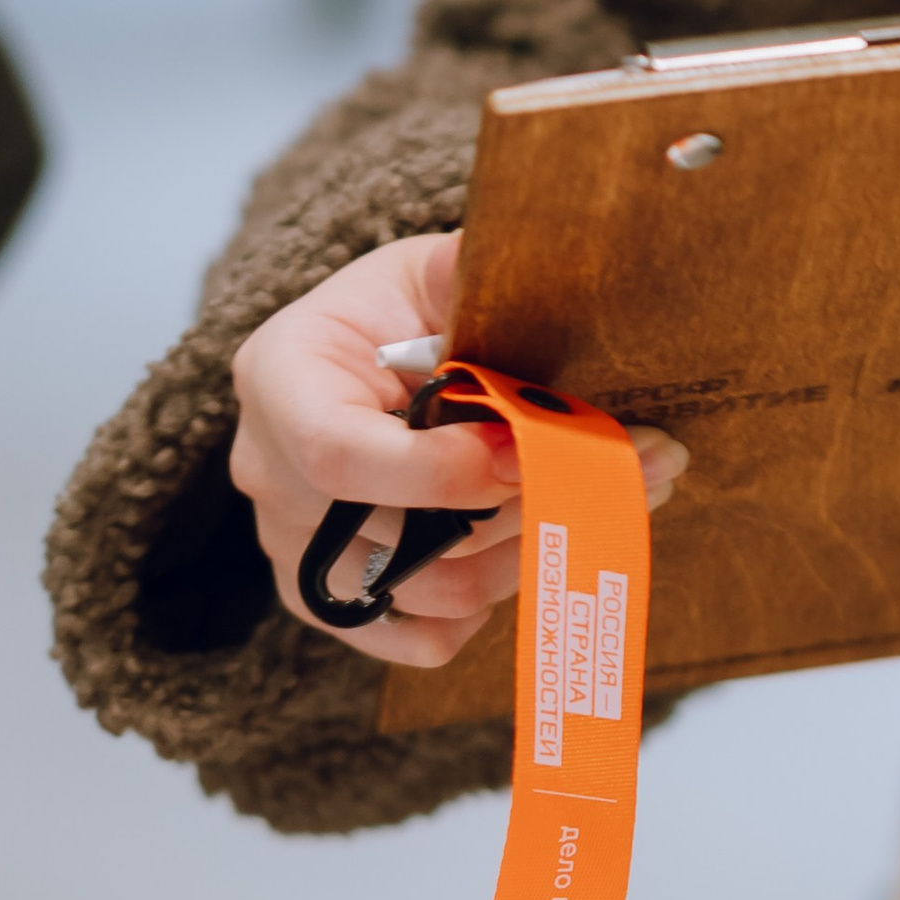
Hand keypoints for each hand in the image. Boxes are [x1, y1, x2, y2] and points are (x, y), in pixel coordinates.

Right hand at [230, 231, 687, 670]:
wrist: (367, 350)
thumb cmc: (401, 308)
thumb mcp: (432, 270)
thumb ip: (474, 273)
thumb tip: (556, 264)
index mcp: (281, 374)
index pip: (338, 452)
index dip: (437, 470)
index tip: (526, 450)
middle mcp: (270, 470)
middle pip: (392, 531)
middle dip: (519, 505)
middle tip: (628, 466)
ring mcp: (293, 543)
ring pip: (419, 586)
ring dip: (526, 552)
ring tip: (610, 496)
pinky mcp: (329, 593)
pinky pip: (405, 635)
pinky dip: (480, 609)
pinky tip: (535, 555)